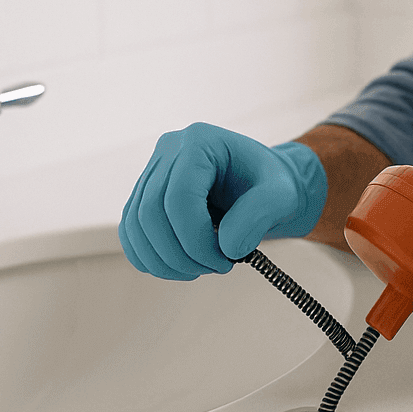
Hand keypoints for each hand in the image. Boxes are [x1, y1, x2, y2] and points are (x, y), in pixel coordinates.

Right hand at [118, 122, 326, 279]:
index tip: (224, 261)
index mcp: (200, 142)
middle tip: (215, 268)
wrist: (264, 187)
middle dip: (180, 254)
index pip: (179, 197)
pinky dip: (150, 258)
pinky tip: (180, 267)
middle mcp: (169, 151)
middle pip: (150, 213)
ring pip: (135, 226)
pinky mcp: (144, 196)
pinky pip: (131, 233)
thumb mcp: (282, 196)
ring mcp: (152, 172)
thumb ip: (259, 216)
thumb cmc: (273, 187)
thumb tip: (226, 246)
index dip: (195, 239)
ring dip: (163, 261)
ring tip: (200, 269)